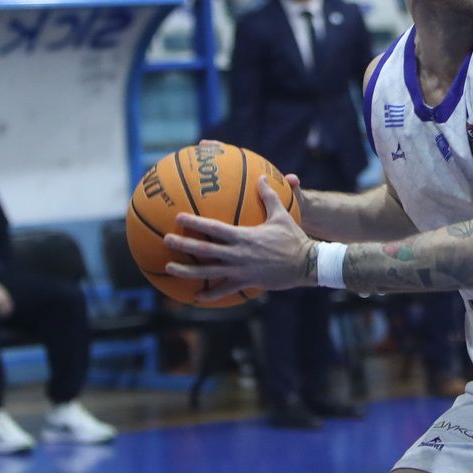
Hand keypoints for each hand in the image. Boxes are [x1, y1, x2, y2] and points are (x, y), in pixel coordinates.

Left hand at [163, 176, 314, 301]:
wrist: (306, 264)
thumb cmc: (293, 238)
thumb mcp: (282, 215)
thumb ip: (269, 197)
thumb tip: (262, 177)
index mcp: (244, 236)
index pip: (214, 228)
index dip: (195, 222)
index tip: (178, 217)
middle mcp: (238, 254)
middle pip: (204, 251)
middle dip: (183, 245)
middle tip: (165, 241)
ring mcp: (240, 271)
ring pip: (208, 273)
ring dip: (187, 271)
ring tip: (170, 268)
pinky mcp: (246, 283)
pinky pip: (224, 290)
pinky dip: (209, 294)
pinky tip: (195, 296)